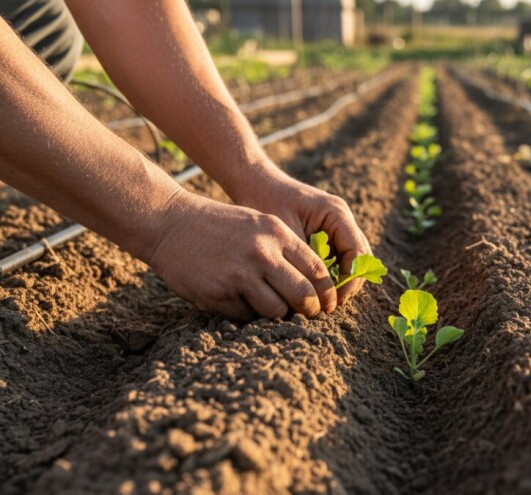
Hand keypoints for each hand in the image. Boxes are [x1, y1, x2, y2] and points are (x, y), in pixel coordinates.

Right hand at [146, 191, 336, 320]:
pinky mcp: (218, 293)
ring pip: (277, 311)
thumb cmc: (220, 226)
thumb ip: (286, 250)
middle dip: (310, 310)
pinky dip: (246, 314)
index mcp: (277, 235)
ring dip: (276, 315)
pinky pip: (246, 316)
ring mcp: (239, 274)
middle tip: (307, 314)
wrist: (170, 222)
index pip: (318, 271)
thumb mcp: (260, 224)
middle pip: (304, 295)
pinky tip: (236, 300)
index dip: (327, 292)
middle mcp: (262, 254)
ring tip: (267, 306)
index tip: (327, 303)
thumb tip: (314, 286)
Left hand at [231, 164, 372, 305]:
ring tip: (322, 300)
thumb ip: (303, 260)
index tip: (333, 300)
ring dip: (341, 281)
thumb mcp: (284, 234)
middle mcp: (342, 219)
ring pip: (352, 261)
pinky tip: (314, 289)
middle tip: (329, 306)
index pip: (358, 253)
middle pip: (360, 259)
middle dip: (348, 284)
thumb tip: (315, 292)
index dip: (350, 280)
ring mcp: (337, 226)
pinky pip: (338, 258)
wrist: (255, 183)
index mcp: (337, 213)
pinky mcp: (328, 233)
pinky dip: (331, 275)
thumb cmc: (266, 202)